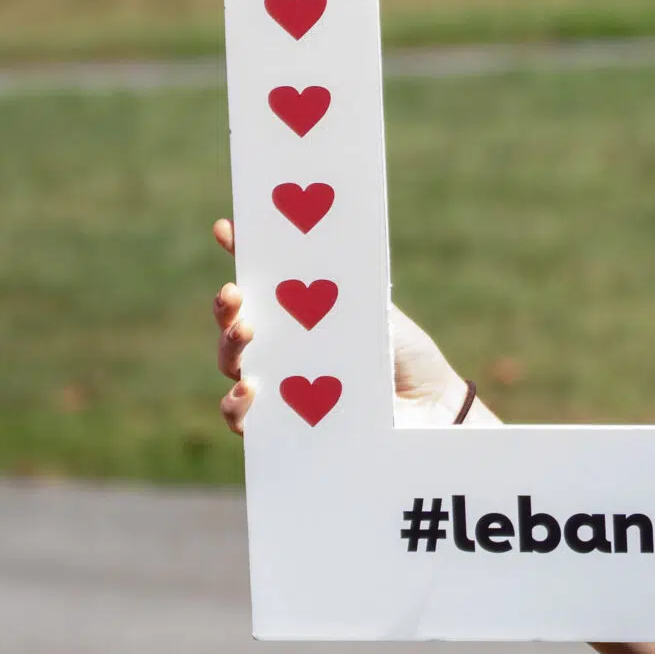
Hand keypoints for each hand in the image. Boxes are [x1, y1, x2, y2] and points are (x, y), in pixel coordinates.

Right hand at [211, 218, 477, 431]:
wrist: (429, 406)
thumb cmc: (404, 354)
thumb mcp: (376, 312)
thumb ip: (343, 289)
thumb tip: (318, 242)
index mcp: (301, 314)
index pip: (263, 282)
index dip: (242, 254)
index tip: (225, 228)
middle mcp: (282, 349)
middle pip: (237, 325)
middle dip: (228, 306)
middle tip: (233, 293)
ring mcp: (279, 386)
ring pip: (233, 365)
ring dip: (230, 346)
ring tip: (246, 332)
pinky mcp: (282, 425)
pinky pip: (244, 418)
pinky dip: (237, 403)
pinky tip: (247, 389)